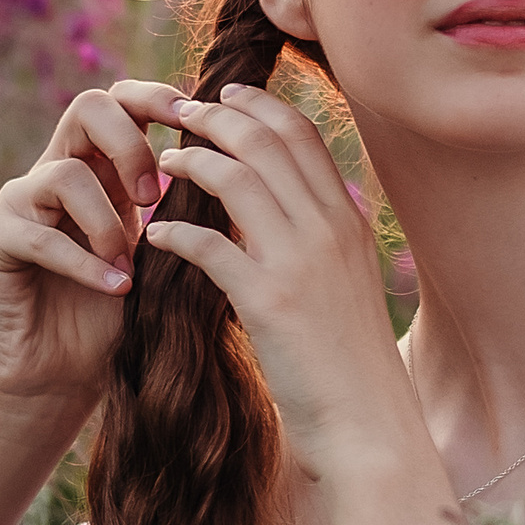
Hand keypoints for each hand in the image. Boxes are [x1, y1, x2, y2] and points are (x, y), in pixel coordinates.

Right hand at [0, 79, 183, 419]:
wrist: (61, 377)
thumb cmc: (117, 319)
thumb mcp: (162, 258)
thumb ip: (185, 213)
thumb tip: (244, 173)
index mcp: (100, 168)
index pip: (121, 101)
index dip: (156, 99)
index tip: (193, 122)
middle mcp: (55, 172)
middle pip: (87, 106)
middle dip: (130, 146)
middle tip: (155, 197)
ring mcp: (19, 202)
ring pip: (66, 173)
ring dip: (109, 224)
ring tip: (128, 271)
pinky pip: (37, 233)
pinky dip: (82, 264)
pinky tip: (113, 290)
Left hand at [147, 85, 426, 480]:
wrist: (369, 426)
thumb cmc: (351, 363)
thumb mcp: (347, 285)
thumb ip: (321, 242)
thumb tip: (287, 211)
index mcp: (347, 221)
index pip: (302, 135)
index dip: (258, 106)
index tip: (223, 98)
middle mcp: (329, 230)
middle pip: (267, 142)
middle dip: (217, 117)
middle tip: (178, 114)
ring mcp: (301, 263)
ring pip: (239, 178)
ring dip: (194, 160)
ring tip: (162, 162)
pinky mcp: (269, 303)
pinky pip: (210, 245)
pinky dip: (177, 232)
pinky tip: (155, 236)